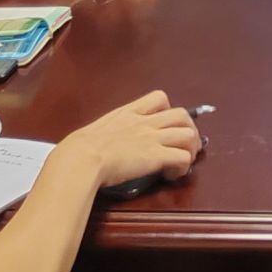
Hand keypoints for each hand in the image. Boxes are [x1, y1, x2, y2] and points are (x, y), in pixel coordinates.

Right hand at [59, 90, 202, 187]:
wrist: (81, 158)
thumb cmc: (79, 148)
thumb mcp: (95, 131)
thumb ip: (108, 132)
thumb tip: (103, 145)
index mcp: (129, 113)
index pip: (159, 98)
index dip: (168, 110)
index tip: (165, 125)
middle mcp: (145, 122)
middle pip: (182, 114)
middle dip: (190, 129)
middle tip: (185, 145)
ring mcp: (152, 138)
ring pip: (189, 134)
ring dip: (191, 148)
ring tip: (184, 161)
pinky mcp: (156, 156)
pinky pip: (183, 157)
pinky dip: (183, 166)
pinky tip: (173, 174)